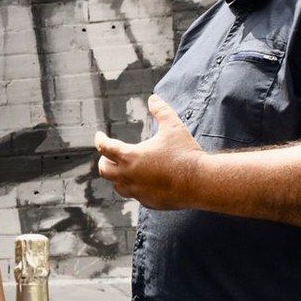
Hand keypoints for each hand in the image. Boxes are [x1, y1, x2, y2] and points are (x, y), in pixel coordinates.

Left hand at [95, 95, 204, 209]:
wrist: (200, 182)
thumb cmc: (185, 153)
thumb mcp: (173, 126)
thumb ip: (161, 111)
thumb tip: (153, 98)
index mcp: (130, 157)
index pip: (105, 148)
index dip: (100, 140)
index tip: (99, 136)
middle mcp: (129, 176)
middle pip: (105, 170)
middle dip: (104, 161)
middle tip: (108, 155)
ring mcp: (138, 192)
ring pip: (118, 186)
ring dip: (117, 177)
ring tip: (122, 170)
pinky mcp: (149, 202)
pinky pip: (135, 195)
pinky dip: (134, 188)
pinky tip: (142, 182)